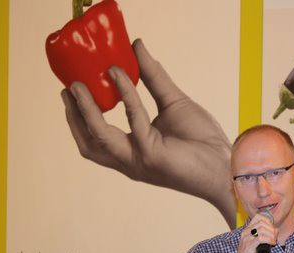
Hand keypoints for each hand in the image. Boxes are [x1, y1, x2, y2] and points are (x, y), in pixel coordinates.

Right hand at [61, 39, 236, 227]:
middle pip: (89, 142)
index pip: (97, 137)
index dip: (80, 116)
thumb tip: (135, 47)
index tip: (72, 88)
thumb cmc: (202, 140)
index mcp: (132, 150)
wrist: (224, 164)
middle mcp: (130, 159)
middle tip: (68, 87)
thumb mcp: (173, 102)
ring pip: (99, 135)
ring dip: (86, 109)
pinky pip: (133, 120)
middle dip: (74, 116)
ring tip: (80, 84)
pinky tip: (121, 75)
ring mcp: (138, 160)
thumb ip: (153, 77)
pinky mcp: (152, 155)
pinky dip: (126, 95)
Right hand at [233, 213, 277, 252]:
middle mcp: (245, 232)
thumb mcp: (257, 244)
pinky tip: (272, 243)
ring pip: (262, 229)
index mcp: (247, 230)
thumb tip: (276, 230)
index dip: (268, 220)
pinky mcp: (249, 245)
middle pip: (262, 222)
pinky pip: (261, 238)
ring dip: (271, 235)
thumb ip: (264, 236)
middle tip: (275, 237)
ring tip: (274, 241)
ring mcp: (246, 238)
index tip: (273, 229)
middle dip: (271, 228)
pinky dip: (269, 240)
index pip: (258, 217)